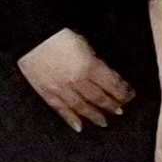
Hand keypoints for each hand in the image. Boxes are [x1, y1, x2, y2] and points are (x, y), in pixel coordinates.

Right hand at [17, 27, 132, 131]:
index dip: (122, 91)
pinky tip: (78, 127)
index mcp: (89, 67)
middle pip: (98, 97)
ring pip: (81, 107)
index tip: (129, 95)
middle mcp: (77, 81)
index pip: (111, 84)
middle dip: (111, 105)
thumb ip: (94, 60)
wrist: (31, 35)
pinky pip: (60, 109)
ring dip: (94, 115)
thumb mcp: (85, 43)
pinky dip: (70, 119)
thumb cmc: (59, 34)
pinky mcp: (46, 92)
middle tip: (119, 111)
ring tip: (104, 122)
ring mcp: (60, 89)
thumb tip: (102, 72)